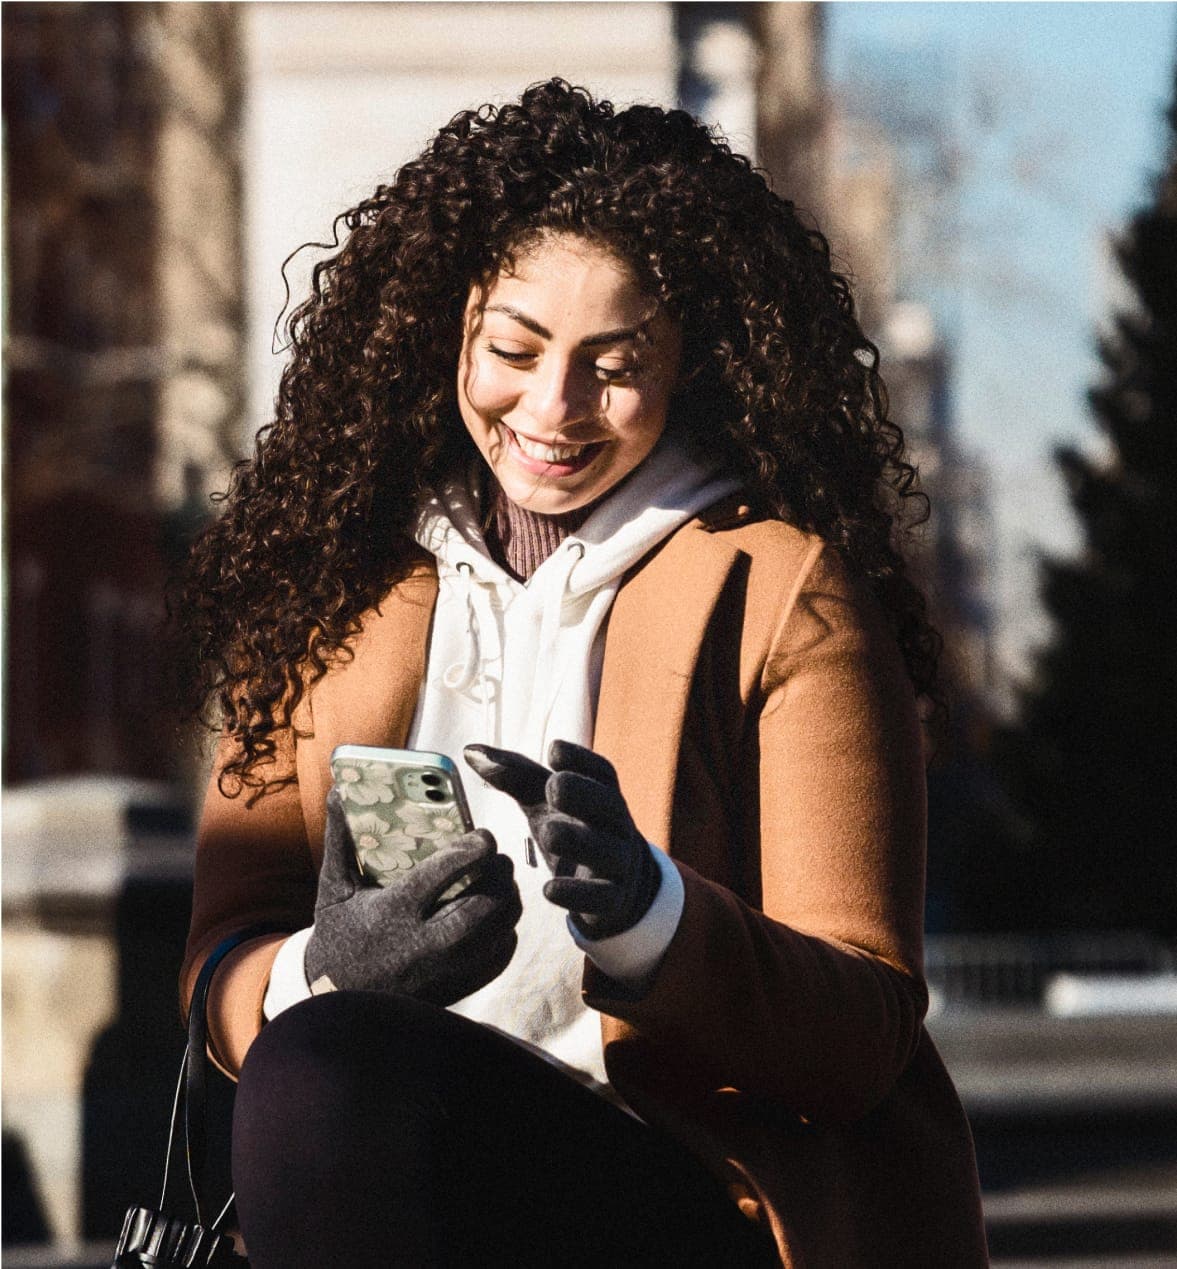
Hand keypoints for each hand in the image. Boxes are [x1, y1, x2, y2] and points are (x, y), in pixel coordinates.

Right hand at [304, 789, 521, 1004]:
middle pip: (481, 906)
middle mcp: (422, 944)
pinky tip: (500, 918)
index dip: (472, 849)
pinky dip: (506, 934)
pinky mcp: (455, 990)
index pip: (443, 874)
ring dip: (508, 902)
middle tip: (499, 858)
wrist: (334, 1002)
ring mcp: (442, 971)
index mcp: (393, 912)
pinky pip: (497, 960)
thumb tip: (341, 791)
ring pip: (497, 933)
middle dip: (499, 876)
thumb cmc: (336, 937)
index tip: (484, 835)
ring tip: (504, 882)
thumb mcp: (334, 889)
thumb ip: (341, 840)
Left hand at [464, 740, 659, 939]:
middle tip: (554, 786)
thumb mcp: (543, 802)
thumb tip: (469, 751)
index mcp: (602, 795)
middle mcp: (617, 825)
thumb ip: (513, 776)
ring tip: (548, 834)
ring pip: (607, 850)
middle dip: (584, 794)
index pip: (601, 772)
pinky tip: (549, 890)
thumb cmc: (571, 829)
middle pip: (610, 805)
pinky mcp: (612, 899)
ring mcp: (618, 863)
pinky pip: (600, 897)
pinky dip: (576, 894)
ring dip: (579, 840)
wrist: (612, 886)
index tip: (554, 750)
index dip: (582, 759)